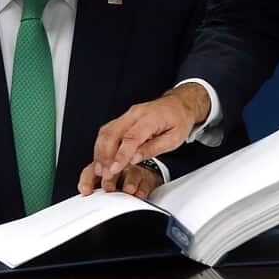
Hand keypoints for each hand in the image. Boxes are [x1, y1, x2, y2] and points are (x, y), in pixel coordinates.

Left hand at [77, 162, 164, 197]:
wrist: (143, 176)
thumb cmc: (119, 180)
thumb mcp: (103, 183)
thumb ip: (92, 186)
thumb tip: (83, 192)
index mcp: (103, 167)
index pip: (92, 170)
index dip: (87, 180)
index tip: (86, 191)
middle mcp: (118, 166)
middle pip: (113, 170)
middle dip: (110, 178)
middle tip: (108, 187)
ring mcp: (133, 171)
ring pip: (131, 174)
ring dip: (129, 183)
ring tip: (127, 190)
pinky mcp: (147, 179)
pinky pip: (145, 183)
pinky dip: (142, 190)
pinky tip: (139, 194)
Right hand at [90, 84, 209, 186]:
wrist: (179, 104)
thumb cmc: (179, 120)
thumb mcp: (174, 139)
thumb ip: (153, 149)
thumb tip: (134, 159)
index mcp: (150, 118)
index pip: (130, 138)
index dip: (120, 155)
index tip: (114, 169)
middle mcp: (135, 113)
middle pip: (112, 133)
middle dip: (104, 155)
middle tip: (104, 174)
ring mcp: (127, 114)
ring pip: (106, 131)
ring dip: (100, 151)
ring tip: (100, 169)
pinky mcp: (123, 118)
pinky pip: (108, 131)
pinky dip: (102, 146)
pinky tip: (102, 158)